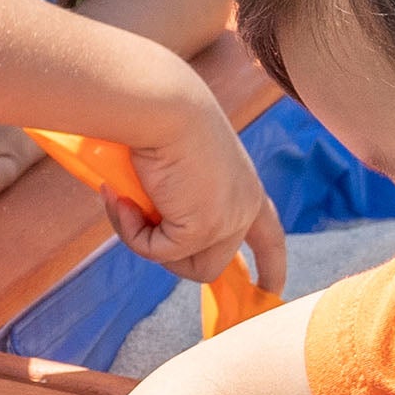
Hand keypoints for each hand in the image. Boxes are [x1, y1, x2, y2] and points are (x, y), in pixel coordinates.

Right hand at [115, 84, 287, 292]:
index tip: (272, 291)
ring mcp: (227, 220)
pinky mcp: (203, 230)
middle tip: (137, 218)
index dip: (271, 265)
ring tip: (127, 202)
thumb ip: (180, 200)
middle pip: (212, 264)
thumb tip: (156, 228)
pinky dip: (133, 232)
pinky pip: (159, 254)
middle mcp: (244, 205)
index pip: (269, 236)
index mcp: (246, 186)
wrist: (160, 103)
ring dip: (149, 244)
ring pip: (185, 267)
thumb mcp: (179, 166)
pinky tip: (122, 197)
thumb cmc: (163, 121)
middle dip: (170, 255)